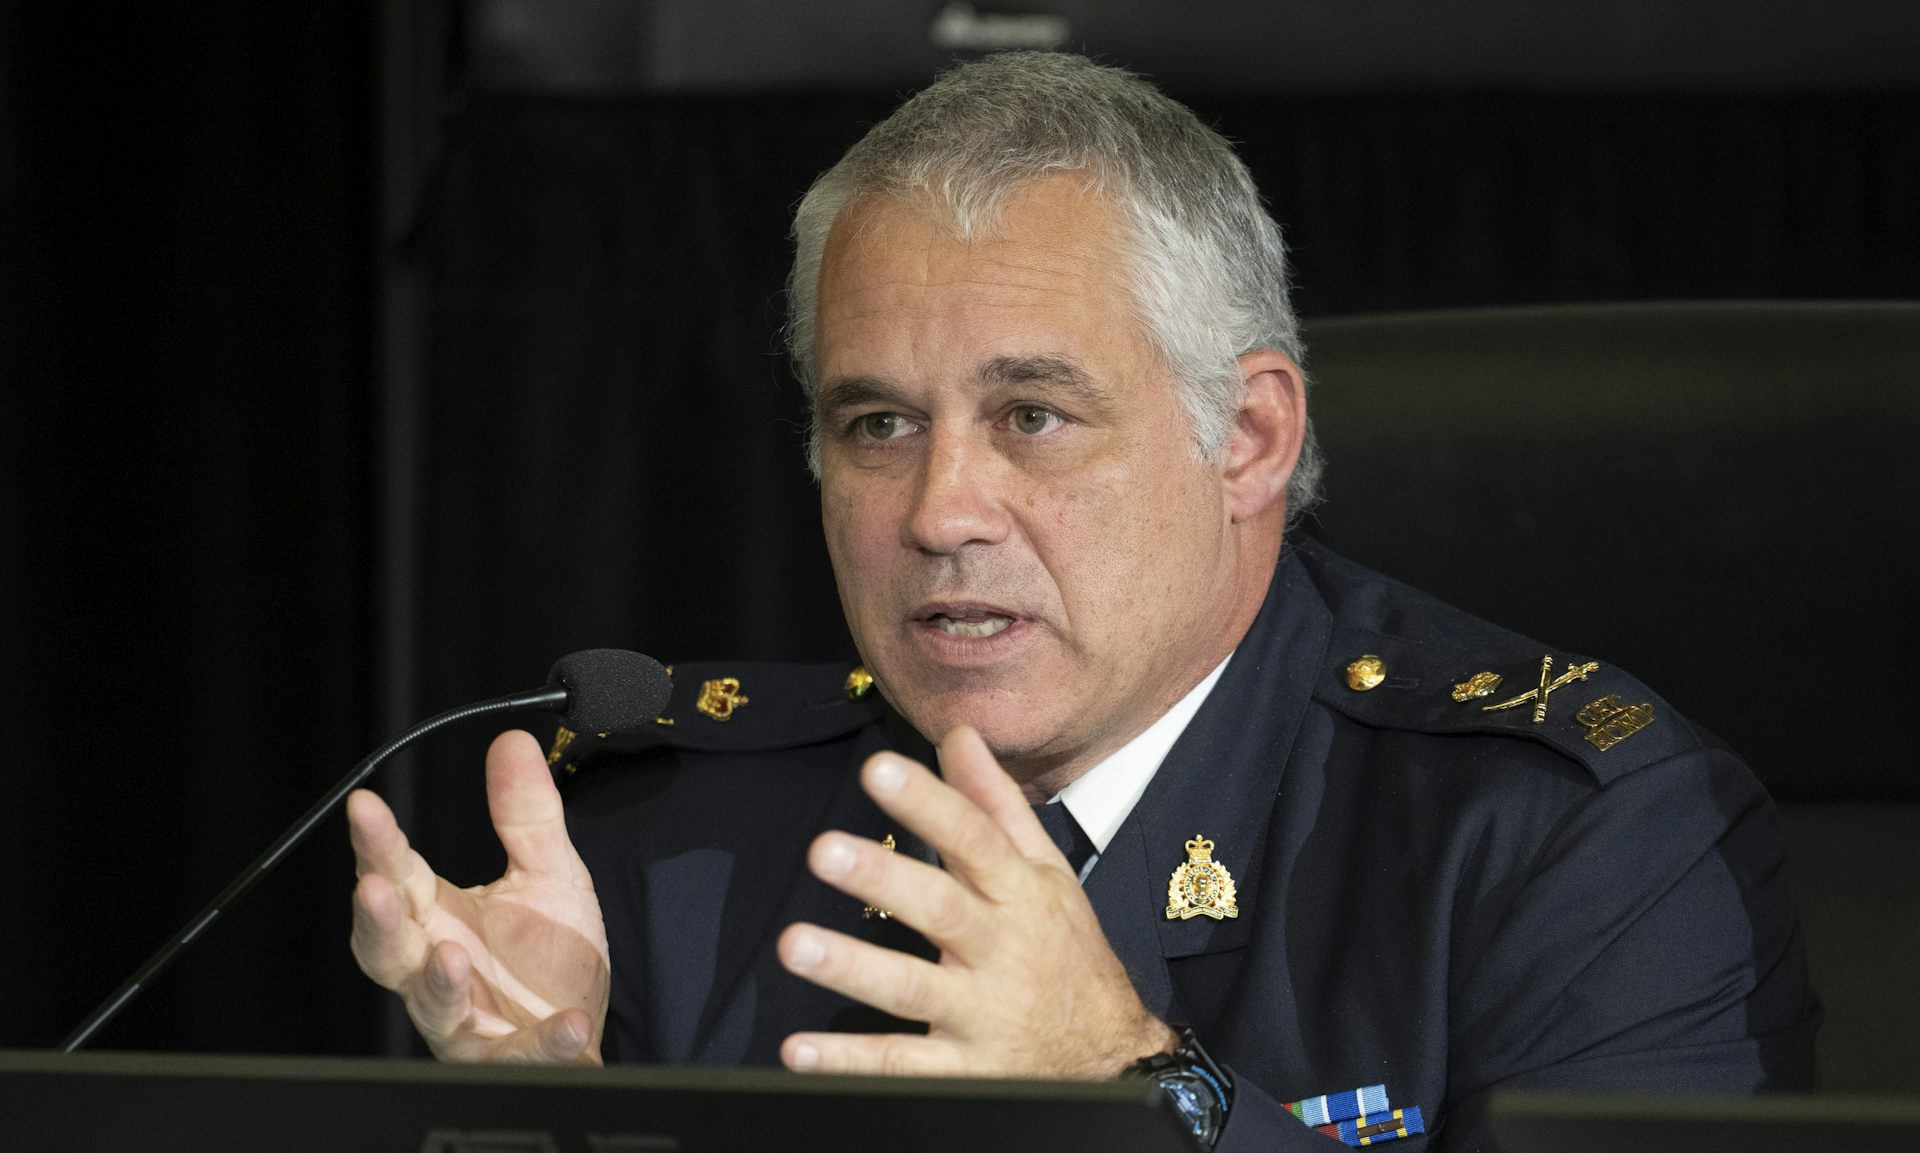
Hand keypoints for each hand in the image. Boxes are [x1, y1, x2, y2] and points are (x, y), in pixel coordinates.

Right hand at [348, 730, 609, 1063]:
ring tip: (450, 956)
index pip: (396, 874)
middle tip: (374, 887)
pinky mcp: (507, 1057)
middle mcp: (437, 968)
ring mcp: (468, 1018)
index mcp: (438, 916)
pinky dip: (542, 1040)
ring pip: (433, 1005)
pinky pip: (520, 1053)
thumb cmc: (545, 953)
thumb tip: (512, 742)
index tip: (365, 806)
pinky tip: (568, 1023)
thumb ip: (526, 814)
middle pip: (387, 949)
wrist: (577, 1024)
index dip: (377, 843)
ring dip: (438, 983)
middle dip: (378, 920)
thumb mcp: (546, 871)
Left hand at [775, 726, 1178, 1077]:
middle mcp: (1000, 950)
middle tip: (823, 850)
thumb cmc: (1065, 951)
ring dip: (852, 968)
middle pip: (940, 908)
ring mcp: (981, 1014)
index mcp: (1018, 894)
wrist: (1110, 1057)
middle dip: (882, 879)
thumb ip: (994, 804)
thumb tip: (957, 733)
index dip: (928, 804)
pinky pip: (901, 1067)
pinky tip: (797, 1051)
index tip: (879, 770)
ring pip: (911, 989)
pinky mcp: (963, 1072)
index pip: (974, 839)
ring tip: (794, 944)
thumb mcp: (1046, 873)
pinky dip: (849, 1063)